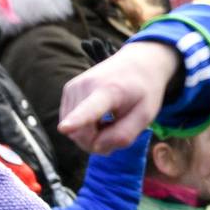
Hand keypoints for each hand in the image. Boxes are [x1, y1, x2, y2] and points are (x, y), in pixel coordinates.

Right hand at [59, 42, 181, 156]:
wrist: (138, 62)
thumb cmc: (144, 91)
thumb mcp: (145, 116)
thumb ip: (123, 135)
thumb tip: (96, 147)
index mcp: (109, 91)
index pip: (90, 109)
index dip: (76, 121)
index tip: (64, 128)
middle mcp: (84, 87)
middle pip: (80, 133)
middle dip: (97, 142)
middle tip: (118, 130)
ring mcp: (72, 87)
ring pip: (72, 131)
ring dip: (92, 134)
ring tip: (111, 120)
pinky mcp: (67, 90)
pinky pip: (70, 123)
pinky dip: (84, 127)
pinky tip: (100, 117)